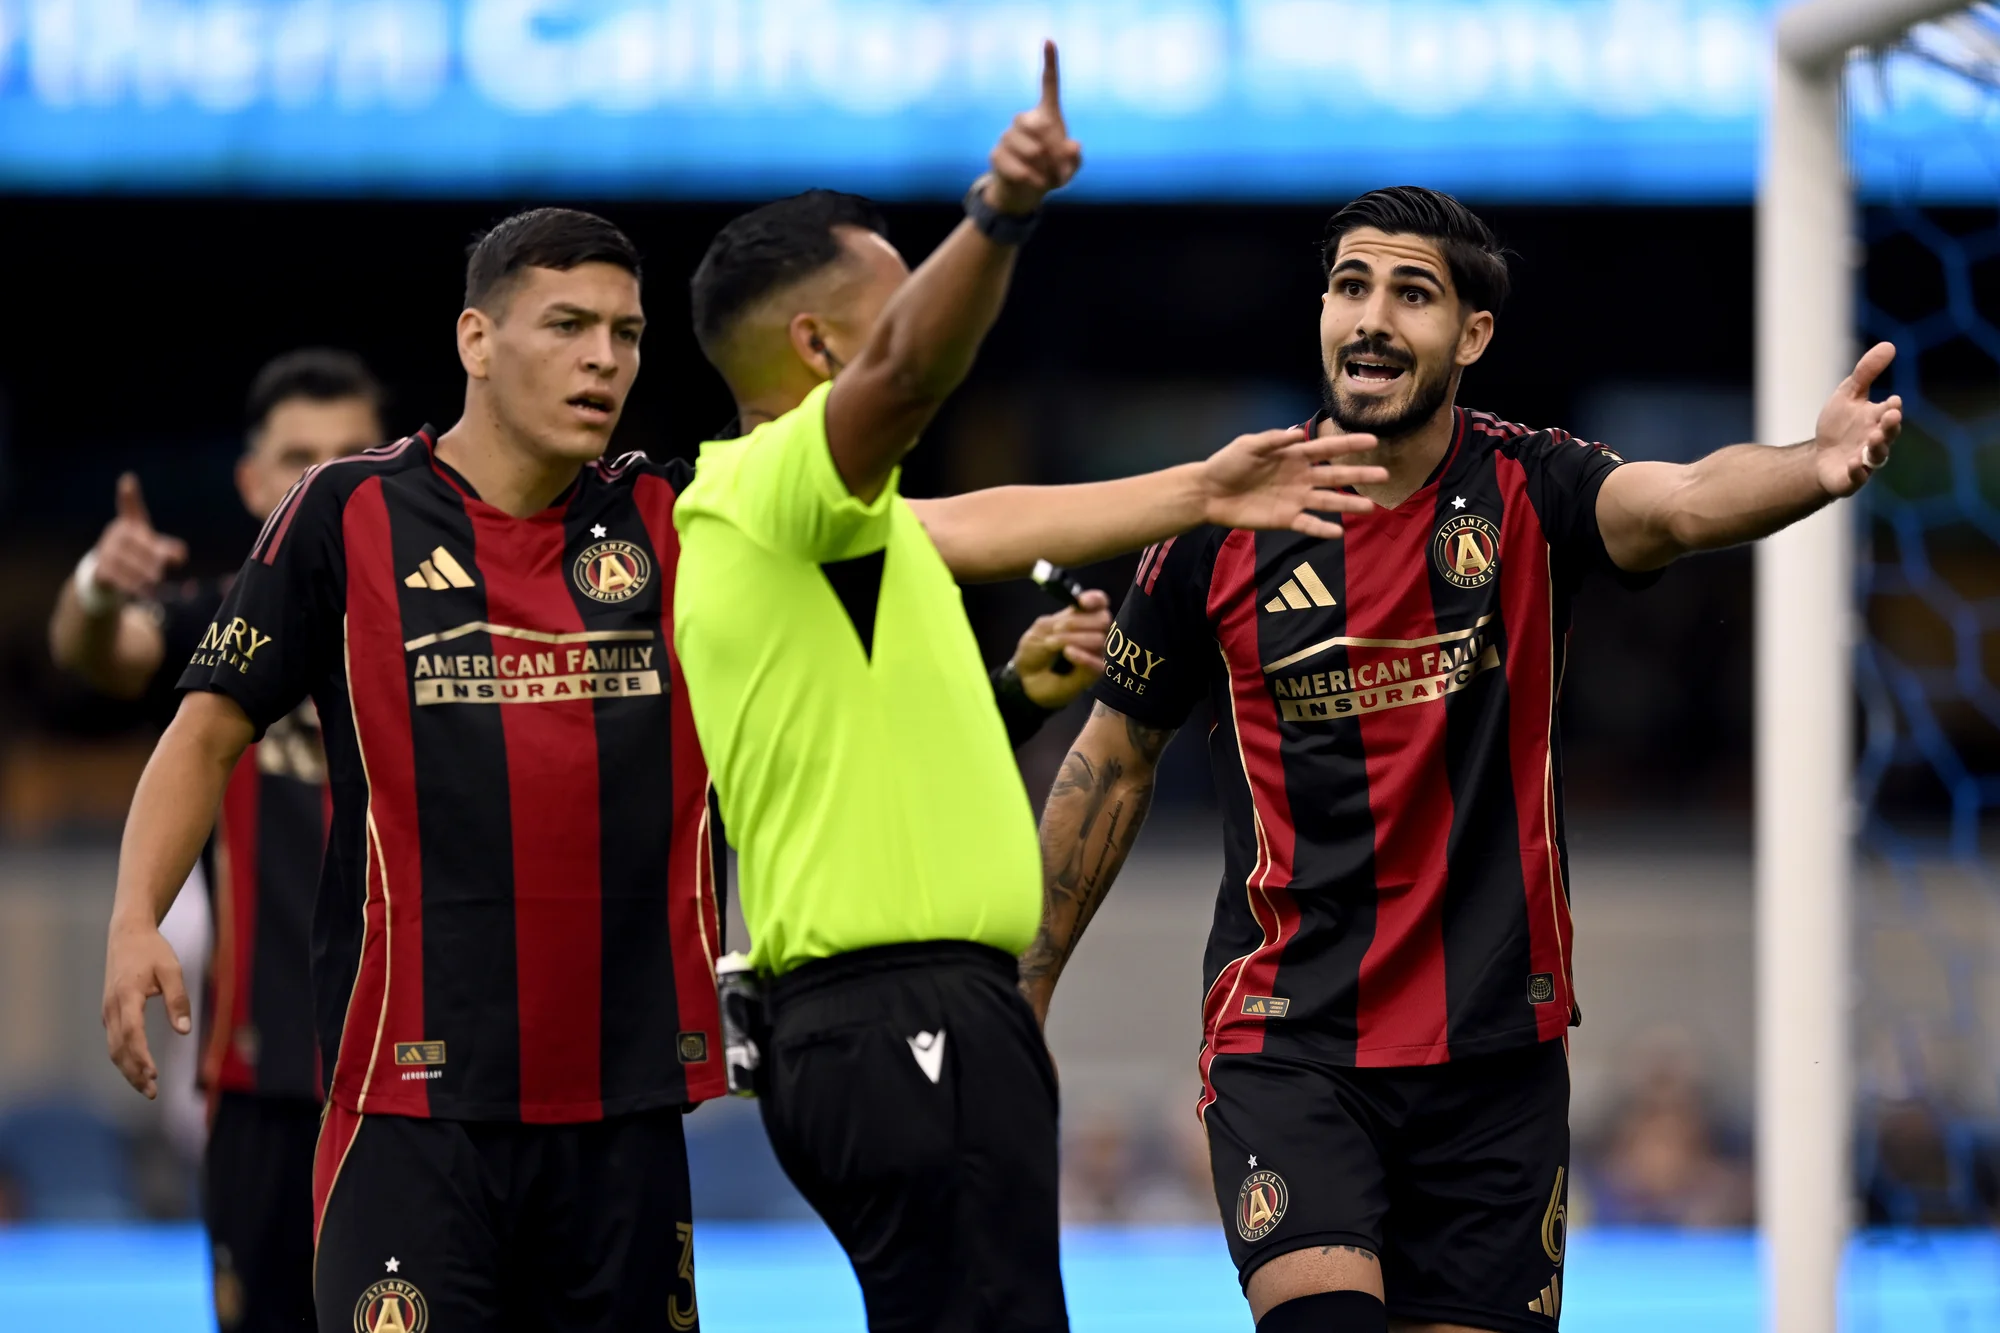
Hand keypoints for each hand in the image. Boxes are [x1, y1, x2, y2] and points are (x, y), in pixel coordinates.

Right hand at [89, 474, 187, 601]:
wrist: (108, 577)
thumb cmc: (138, 558)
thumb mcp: (156, 553)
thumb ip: (170, 552)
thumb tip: (180, 554)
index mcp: (131, 525)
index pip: (131, 508)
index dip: (129, 495)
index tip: (127, 479)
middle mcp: (116, 533)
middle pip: (138, 546)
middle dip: (151, 561)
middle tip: (160, 575)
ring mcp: (105, 549)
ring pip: (127, 562)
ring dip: (142, 575)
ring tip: (153, 584)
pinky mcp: (99, 567)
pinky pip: (116, 576)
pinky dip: (129, 585)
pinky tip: (140, 591)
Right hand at [102, 921, 190, 1097]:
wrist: (127, 935)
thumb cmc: (152, 951)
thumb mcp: (172, 970)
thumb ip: (178, 1000)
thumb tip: (184, 1031)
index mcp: (127, 996)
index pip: (131, 1034)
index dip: (140, 1056)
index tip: (153, 1074)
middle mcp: (112, 1007)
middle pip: (119, 1048)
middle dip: (134, 1073)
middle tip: (152, 1093)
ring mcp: (108, 1011)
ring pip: (114, 1048)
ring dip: (128, 1070)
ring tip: (147, 1088)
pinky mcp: (110, 1012)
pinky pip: (114, 1041)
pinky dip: (124, 1058)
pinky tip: (138, 1070)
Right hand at [981, 41, 1081, 215]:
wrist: (1026, 193)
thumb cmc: (1051, 174)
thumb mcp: (1069, 170)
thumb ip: (1075, 158)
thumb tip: (1073, 145)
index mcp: (1047, 116)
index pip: (1049, 84)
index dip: (1050, 62)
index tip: (1049, 40)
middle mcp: (1026, 120)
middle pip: (1034, 122)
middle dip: (1047, 146)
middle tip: (1054, 163)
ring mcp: (1008, 136)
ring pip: (1025, 146)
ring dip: (1039, 164)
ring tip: (1045, 177)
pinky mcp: (996, 153)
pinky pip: (1011, 162)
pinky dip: (1026, 175)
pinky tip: (1033, 181)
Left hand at [1012, 589, 1110, 708]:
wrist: (1026, 679)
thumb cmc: (1034, 652)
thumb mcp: (1041, 629)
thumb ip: (1061, 618)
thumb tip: (1079, 613)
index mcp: (1082, 618)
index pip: (1100, 603)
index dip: (1095, 599)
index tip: (1082, 603)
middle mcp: (1093, 633)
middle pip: (1103, 619)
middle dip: (1077, 622)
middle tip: (1055, 630)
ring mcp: (1096, 653)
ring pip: (1099, 639)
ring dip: (1071, 639)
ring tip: (1051, 644)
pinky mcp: (1094, 672)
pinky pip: (1097, 662)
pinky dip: (1082, 656)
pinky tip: (1067, 654)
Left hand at [1200, 427, 1386, 539]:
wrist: (1209, 492)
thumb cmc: (1227, 463)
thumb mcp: (1249, 445)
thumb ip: (1274, 440)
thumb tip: (1298, 435)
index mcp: (1293, 456)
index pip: (1326, 449)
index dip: (1349, 444)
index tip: (1372, 440)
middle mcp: (1300, 477)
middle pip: (1335, 475)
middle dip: (1359, 475)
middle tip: (1383, 475)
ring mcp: (1295, 499)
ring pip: (1327, 501)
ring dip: (1348, 505)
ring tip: (1371, 508)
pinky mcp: (1285, 519)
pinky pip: (1308, 524)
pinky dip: (1322, 529)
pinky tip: (1338, 532)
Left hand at [1814, 342, 1902, 497]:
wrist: (1819, 457)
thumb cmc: (1839, 425)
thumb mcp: (1848, 394)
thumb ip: (1866, 372)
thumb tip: (1889, 345)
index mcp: (1878, 418)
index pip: (1889, 411)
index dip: (1891, 407)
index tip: (1892, 401)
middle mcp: (1876, 439)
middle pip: (1888, 433)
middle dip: (1890, 425)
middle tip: (1891, 416)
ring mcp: (1866, 460)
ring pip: (1877, 455)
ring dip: (1877, 446)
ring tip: (1873, 438)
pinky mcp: (1852, 478)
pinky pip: (1857, 476)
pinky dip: (1857, 470)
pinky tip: (1853, 462)